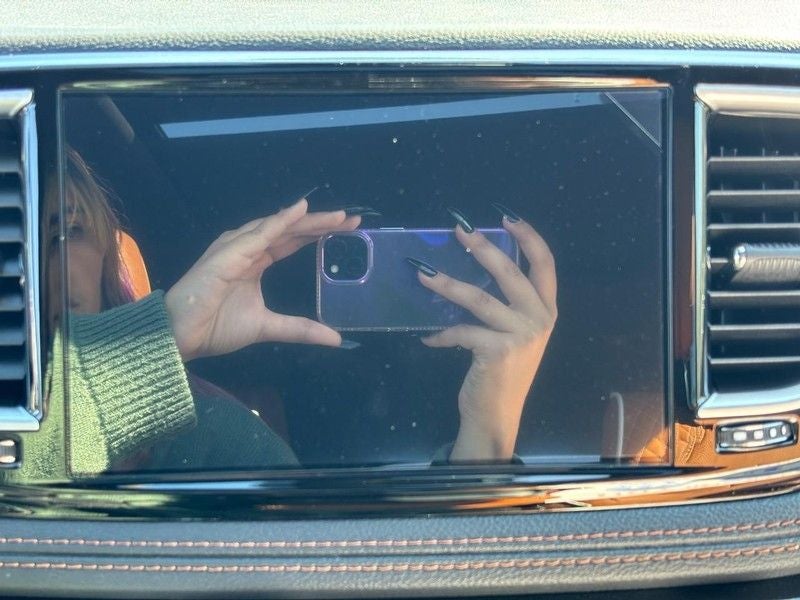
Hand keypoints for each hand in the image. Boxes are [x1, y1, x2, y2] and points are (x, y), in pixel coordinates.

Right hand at [164, 198, 359, 360]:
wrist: (181, 336)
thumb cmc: (215, 327)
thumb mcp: (268, 327)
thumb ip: (300, 329)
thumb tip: (336, 339)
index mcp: (256, 260)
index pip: (293, 240)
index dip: (318, 233)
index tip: (348, 229)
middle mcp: (248, 248)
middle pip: (290, 229)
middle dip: (321, 222)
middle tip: (353, 218)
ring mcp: (237, 247)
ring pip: (279, 227)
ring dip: (308, 220)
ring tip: (337, 216)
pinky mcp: (228, 253)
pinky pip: (258, 234)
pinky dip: (280, 221)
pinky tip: (300, 211)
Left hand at [414, 210, 556, 461]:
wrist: (497, 415)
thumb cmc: (503, 372)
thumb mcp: (515, 335)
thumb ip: (506, 306)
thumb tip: (472, 269)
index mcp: (546, 310)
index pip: (545, 265)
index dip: (529, 237)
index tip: (507, 217)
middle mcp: (539, 319)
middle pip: (510, 273)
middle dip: (483, 248)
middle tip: (459, 230)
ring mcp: (521, 335)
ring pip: (479, 298)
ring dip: (447, 284)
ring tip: (423, 274)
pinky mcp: (498, 351)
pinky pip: (461, 331)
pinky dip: (441, 334)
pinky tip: (428, 338)